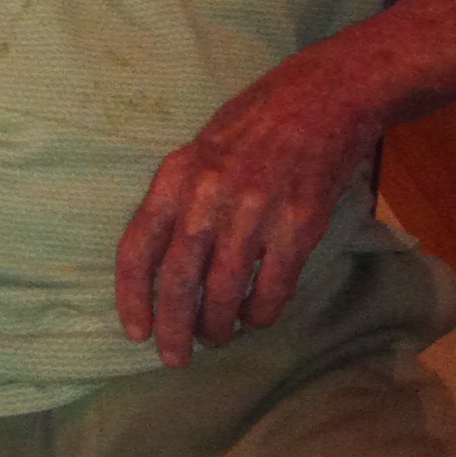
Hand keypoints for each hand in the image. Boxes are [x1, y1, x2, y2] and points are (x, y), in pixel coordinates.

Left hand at [114, 59, 385, 365]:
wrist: (323, 98)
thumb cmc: (255, 123)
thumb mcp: (199, 149)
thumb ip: (179, 198)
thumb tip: (163, 258)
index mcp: (176, 177)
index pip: (138, 247)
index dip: (132, 296)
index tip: (135, 330)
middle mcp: (208, 197)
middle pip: (179, 280)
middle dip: (173, 328)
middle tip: (173, 358)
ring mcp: (255, 214)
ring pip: (223, 291)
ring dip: (216, 326)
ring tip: (215, 338)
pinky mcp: (298, 227)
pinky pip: (272, 288)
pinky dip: (260, 313)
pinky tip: (254, 318)